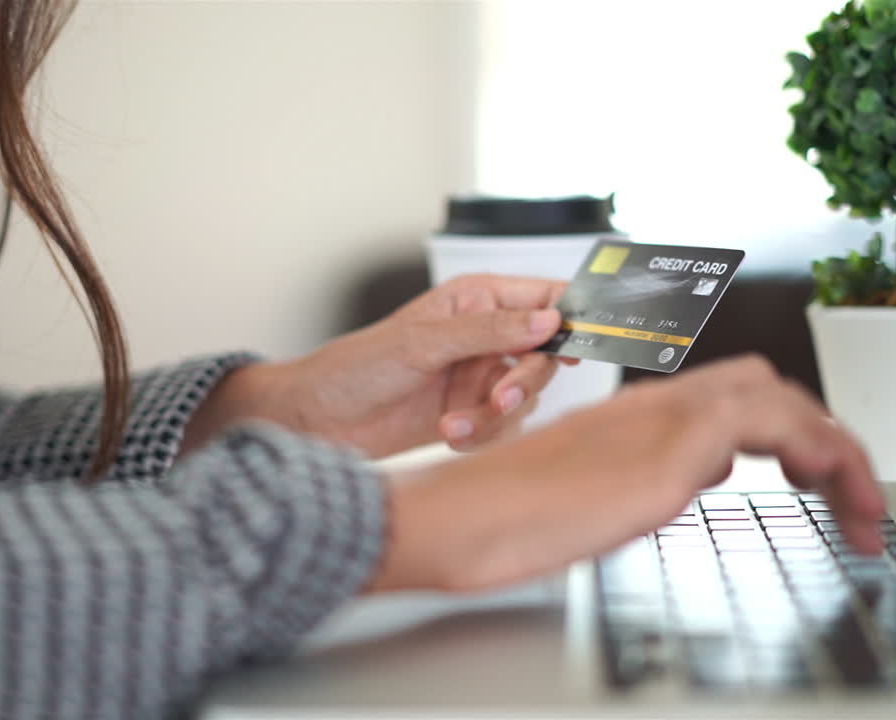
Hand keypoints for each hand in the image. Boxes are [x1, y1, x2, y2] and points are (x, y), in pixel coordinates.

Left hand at [189, 274, 575, 457]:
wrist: (319, 420)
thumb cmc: (356, 367)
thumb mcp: (423, 342)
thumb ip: (488, 331)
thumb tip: (548, 321)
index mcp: (476, 300)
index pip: (544, 298)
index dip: (568, 318)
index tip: (576, 346)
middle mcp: (484, 335)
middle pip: (544, 355)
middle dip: (525, 382)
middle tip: (500, 399)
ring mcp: (478, 376)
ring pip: (525, 398)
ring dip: (495, 417)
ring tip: (456, 425)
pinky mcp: (471, 413)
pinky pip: (504, 427)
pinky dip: (483, 435)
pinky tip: (449, 435)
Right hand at [367, 355, 885, 592]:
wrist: (448, 518)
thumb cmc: (498, 516)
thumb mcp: (595, 492)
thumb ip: (654, 470)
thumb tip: (706, 470)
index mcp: (637, 416)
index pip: (736, 399)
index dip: (791, 433)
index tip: (821, 481)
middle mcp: (654, 407)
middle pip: (766, 385)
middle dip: (824, 435)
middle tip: (853, 493)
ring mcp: (658, 424)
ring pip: (777, 397)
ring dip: (837, 450)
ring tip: (863, 507)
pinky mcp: (659, 456)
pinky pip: (763, 426)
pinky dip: (816, 452)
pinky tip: (832, 498)